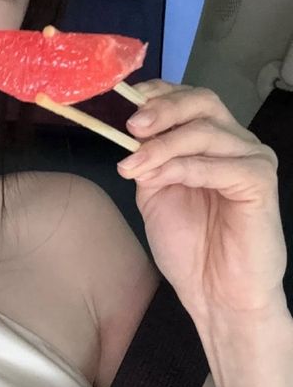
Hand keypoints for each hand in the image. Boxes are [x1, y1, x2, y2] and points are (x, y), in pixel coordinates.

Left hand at [116, 79, 286, 322]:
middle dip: (162, 110)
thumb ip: (147, 160)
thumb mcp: (155, 193)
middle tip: (130, 126)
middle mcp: (236, 143)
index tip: (125, 99)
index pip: (189, 99)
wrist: (215, 294)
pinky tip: (160, 180)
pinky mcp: (261, 183)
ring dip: (162, 146)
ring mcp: (252, 160)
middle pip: (203, 103)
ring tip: (133, 166)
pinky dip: (184, 168)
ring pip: (206, 132)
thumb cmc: (189, 247)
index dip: (158, 93)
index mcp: (211, 142)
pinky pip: (219, 165)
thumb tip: (131, 132)